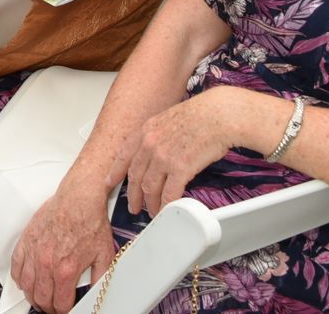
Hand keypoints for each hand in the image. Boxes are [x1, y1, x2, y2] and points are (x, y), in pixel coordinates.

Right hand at [10, 181, 118, 313]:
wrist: (79, 198)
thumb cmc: (90, 221)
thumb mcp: (104, 255)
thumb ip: (99, 279)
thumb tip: (96, 293)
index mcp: (66, 270)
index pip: (61, 303)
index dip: (64, 311)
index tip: (66, 309)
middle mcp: (47, 263)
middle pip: (41, 298)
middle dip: (48, 307)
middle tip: (53, 307)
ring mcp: (34, 251)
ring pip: (26, 285)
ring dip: (32, 296)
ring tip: (39, 298)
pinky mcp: (27, 240)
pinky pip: (16, 265)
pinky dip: (18, 277)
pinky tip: (24, 281)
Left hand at [119, 90, 235, 218]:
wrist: (219, 115)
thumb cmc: (202, 115)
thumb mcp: (170, 118)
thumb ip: (158, 134)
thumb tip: (157, 151)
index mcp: (146, 129)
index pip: (123, 155)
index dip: (114, 172)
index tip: (109, 182)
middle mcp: (150, 143)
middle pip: (134, 176)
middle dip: (133, 196)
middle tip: (133, 207)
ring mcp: (163, 156)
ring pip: (149, 188)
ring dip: (150, 204)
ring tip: (153, 212)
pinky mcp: (179, 168)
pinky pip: (169, 194)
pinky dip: (166, 206)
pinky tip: (167, 210)